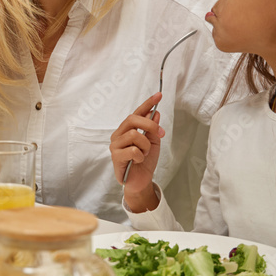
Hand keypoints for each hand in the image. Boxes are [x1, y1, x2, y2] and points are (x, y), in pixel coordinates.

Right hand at [109, 92, 164, 211]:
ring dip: (145, 145)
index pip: (137, 113)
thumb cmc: (145, 162)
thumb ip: (153, 129)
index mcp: (127, 129)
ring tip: (144, 154)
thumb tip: (156, 113)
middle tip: (160, 134)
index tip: (159, 94)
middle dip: (150, 125)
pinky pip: (133, 150)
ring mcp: (115, 145)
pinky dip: (141, 156)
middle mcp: (119, 134)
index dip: (148, 103)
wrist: (140, 181)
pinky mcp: (115, 156)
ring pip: (134, 135)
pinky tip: (138, 161)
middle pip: (133, 119)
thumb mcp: (153, 143)